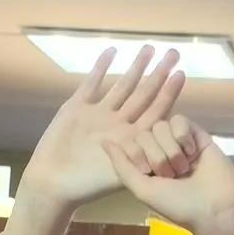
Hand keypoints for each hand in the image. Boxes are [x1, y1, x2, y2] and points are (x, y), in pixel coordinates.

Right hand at [24, 47, 189, 208]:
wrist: (52, 184)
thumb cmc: (87, 186)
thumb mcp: (121, 174)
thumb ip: (142, 157)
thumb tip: (166, 145)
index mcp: (131, 139)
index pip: (156, 111)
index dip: (169, 93)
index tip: (181, 74)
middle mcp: (118, 124)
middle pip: (143, 94)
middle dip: (158, 74)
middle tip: (174, 53)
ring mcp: (98, 114)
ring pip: (121, 86)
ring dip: (135, 67)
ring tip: (149, 48)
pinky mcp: (76, 108)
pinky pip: (91, 84)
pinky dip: (101, 68)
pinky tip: (113, 51)